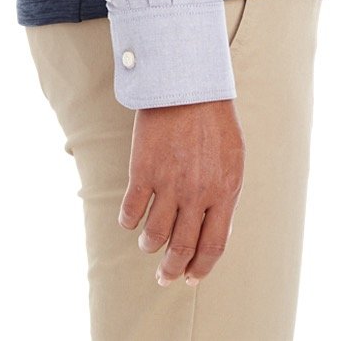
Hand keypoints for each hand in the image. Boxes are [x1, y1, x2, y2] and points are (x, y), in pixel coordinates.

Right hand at [117, 99, 244, 286]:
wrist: (188, 82)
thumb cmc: (214, 118)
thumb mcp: (232, 158)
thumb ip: (225, 194)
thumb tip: (214, 228)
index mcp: (225, 191)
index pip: (214, 246)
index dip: (200, 268)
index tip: (190, 278)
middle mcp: (198, 193)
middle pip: (182, 248)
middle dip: (171, 269)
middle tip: (164, 277)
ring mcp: (169, 183)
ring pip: (154, 235)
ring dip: (150, 245)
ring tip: (148, 244)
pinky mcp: (143, 171)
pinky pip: (131, 212)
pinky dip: (129, 223)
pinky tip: (130, 221)